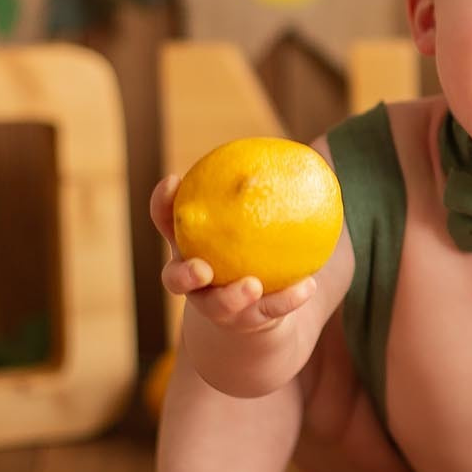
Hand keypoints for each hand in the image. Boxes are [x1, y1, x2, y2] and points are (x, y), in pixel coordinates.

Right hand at [150, 176, 316, 332]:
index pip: (166, 221)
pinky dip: (287, 299)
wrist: (261, 308)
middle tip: (202, 266)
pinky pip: (268, 311)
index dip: (163, 202)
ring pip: (217, 306)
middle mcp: (196, 280)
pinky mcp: (248, 322)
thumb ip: (272, 189)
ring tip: (251, 286)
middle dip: (183, 273)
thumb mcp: (256, 218)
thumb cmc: (253, 247)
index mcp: (189, 246)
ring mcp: (218, 306)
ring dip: (231, 298)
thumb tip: (308, 149)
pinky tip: (307, 285)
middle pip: (175, 279)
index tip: (174, 180)